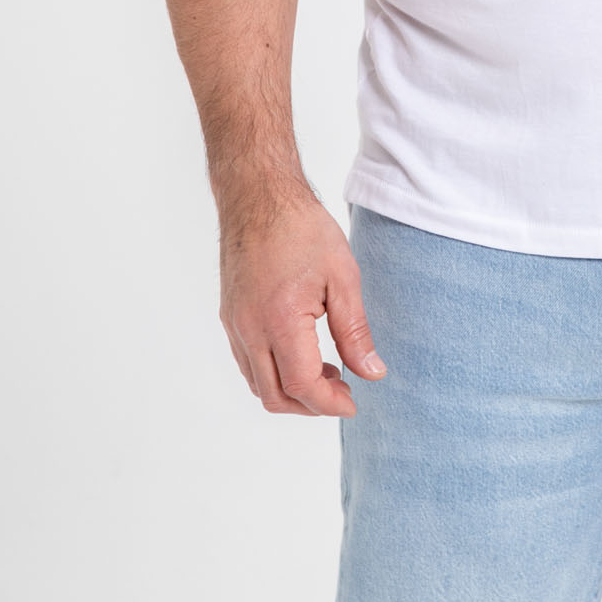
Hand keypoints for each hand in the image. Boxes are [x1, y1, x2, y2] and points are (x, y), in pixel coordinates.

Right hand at [219, 191, 387, 416]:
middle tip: (343, 390)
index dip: (330, 403)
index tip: (354, 401)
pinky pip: (248, 362)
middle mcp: (248, 329)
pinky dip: (273, 372)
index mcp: (279, 319)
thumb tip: (372, 373)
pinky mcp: (229, 317)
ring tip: (327, 371)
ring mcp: (234, 324)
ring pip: (258, 383)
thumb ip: (355, 331)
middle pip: (274, 396)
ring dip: (291, 390)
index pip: (301, 384)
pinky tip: (301, 353)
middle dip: (311, 405)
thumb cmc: (303, 229)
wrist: (259, 196)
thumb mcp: (343, 276)